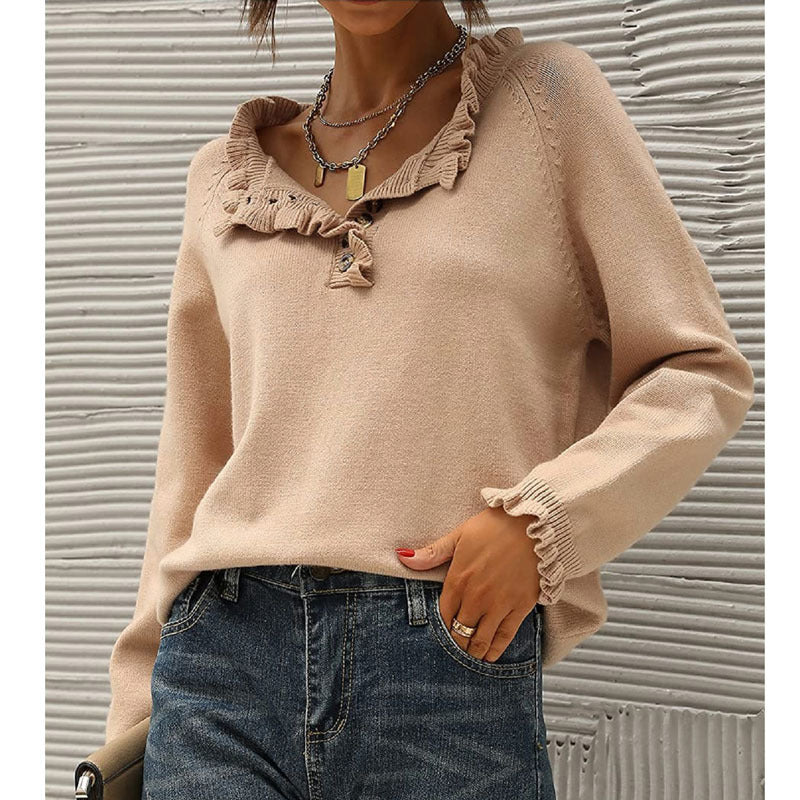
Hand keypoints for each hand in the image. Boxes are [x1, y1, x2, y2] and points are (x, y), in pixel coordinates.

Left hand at [395, 507, 540, 662]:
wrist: (534, 524)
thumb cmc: (495, 526)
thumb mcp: (459, 535)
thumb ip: (432, 552)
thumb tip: (402, 557)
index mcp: (458, 579)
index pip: (443, 614)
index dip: (441, 625)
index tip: (441, 631)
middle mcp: (476, 597)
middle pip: (459, 631)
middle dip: (455, 641)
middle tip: (454, 647)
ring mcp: (499, 605)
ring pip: (480, 639)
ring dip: (472, 651)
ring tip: (468, 657)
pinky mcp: (520, 607)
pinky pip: (504, 636)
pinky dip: (495, 650)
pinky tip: (489, 656)